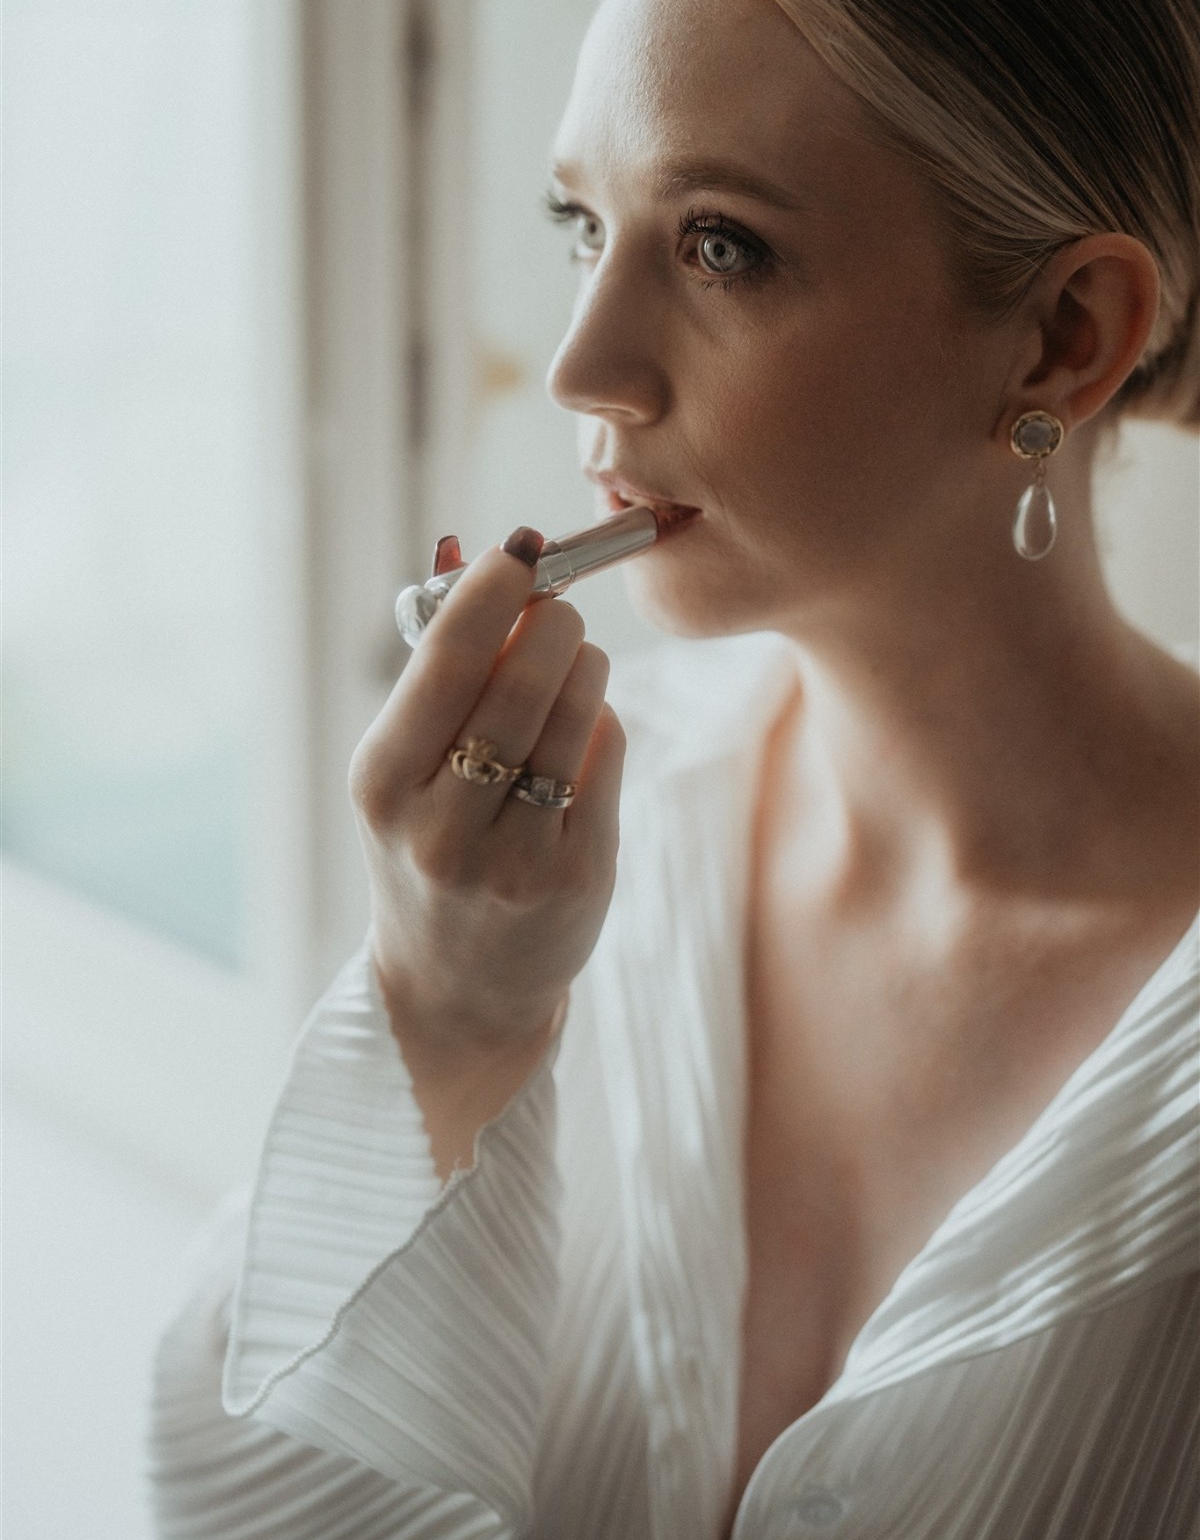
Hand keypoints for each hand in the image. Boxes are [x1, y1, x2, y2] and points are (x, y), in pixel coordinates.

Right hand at [349, 525, 624, 1075]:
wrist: (455, 989)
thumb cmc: (427, 846)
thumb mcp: (401, 769)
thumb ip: (436, 668)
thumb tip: (469, 552)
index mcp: (381, 780)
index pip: (445, 656)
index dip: (492, 590)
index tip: (520, 550)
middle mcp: (439, 823)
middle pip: (525, 674)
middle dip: (554, 623)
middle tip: (557, 613)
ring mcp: (512, 856)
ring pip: (579, 707)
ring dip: (584, 667)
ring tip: (569, 669)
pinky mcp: (576, 875)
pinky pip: (606, 754)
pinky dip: (599, 726)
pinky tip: (578, 738)